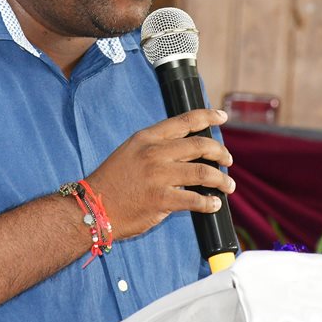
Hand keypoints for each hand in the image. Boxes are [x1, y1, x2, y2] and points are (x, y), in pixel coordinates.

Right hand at [87, 109, 234, 239]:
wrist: (93, 205)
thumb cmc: (112, 181)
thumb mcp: (131, 152)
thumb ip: (156, 148)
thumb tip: (186, 152)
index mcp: (147, 138)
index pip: (184, 121)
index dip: (207, 116)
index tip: (221, 116)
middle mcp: (154, 153)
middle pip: (200, 145)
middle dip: (220, 152)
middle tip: (227, 160)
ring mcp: (158, 175)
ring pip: (204, 172)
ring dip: (222, 179)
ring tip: (228, 185)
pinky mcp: (161, 199)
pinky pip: (196, 199)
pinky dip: (209, 203)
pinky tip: (213, 204)